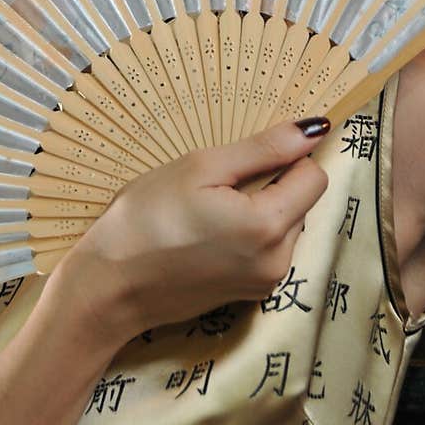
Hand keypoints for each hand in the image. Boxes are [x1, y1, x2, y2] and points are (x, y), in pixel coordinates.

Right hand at [54, 117, 329, 345]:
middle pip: (301, 203)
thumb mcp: (200, 168)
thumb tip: (314, 130)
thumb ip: (263, 149)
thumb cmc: (145, 220)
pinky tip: (206, 235)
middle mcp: (279, 261)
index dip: (285, 159)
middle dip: (271, 186)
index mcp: (269, 226)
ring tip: (207, 213)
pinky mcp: (250, 295)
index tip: (245, 160)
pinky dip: (248, 235)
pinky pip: (268, 250)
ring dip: (260, 210)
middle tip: (216, 187)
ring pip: (286, 225)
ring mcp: (265, 283)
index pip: (314, 177)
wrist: (109, 287)